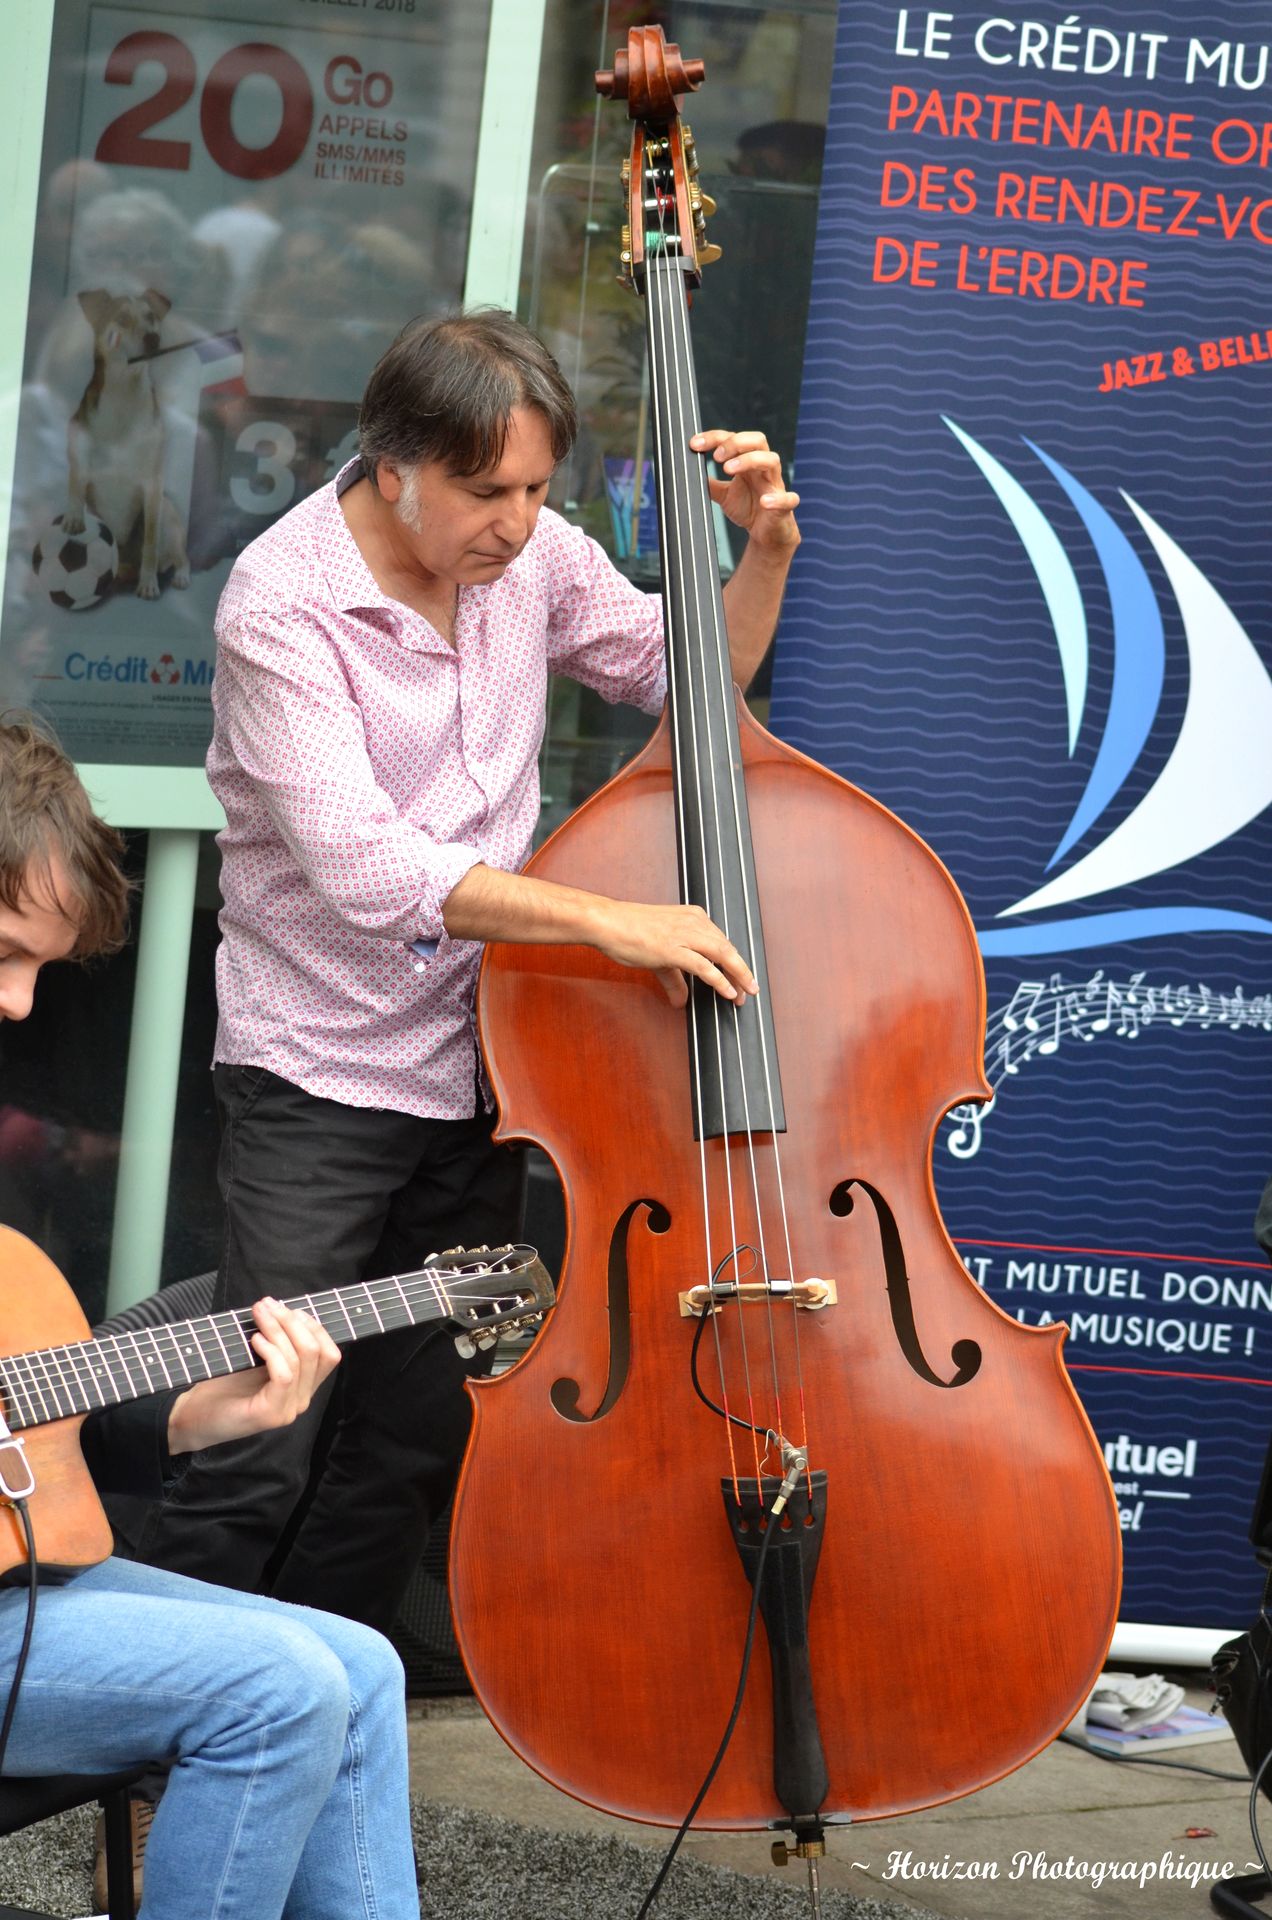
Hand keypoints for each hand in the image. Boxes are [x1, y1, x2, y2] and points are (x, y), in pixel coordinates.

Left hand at [166, 1298, 340, 1454]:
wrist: (196, 1417)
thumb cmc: (223, 1386)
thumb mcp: (257, 1360)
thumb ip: (277, 1344)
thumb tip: (283, 1310)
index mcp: (303, 1387)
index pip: (329, 1354)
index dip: (314, 1326)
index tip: (289, 1309)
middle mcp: (302, 1400)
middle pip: (317, 1352)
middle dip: (293, 1321)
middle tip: (268, 1305)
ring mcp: (288, 1409)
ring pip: (299, 1360)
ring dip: (278, 1329)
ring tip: (259, 1315)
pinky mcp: (271, 1414)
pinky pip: (284, 1375)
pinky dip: (271, 1351)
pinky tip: (255, 1340)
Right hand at [590, 898, 758, 1008]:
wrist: (608, 922)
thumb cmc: (628, 931)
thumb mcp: (658, 957)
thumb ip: (675, 979)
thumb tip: (680, 1000)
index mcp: (693, 918)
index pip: (722, 942)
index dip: (734, 963)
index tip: (740, 979)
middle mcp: (694, 923)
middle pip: (728, 949)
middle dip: (742, 972)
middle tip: (749, 991)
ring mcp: (685, 934)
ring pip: (723, 955)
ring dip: (737, 977)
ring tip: (744, 994)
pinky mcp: (674, 949)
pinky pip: (704, 967)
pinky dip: (720, 980)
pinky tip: (728, 992)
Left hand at [690, 429, 799, 558]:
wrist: (767, 534)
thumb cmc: (749, 509)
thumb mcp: (724, 495)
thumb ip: (710, 484)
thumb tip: (690, 474)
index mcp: (749, 462)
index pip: (735, 439)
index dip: (715, 438)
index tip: (695, 444)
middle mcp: (763, 468)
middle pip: (758, 441)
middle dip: (736, 443)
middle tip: (716, 456)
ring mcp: (775, 486)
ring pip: (772, 461)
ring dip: (750, 460)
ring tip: (729, 469)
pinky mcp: (784, 507)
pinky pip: (788, 499)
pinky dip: (777, 499)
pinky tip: (763, 502)